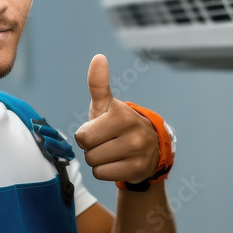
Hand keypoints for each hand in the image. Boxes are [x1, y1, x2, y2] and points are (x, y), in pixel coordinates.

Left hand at [74, 54, 159, 184]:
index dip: (86, 134)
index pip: (83, 136)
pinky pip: (104, 175)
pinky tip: (118, 163)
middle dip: (92, 149)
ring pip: (95, 165)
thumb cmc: (118, 124)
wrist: (148, 147)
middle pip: (88, 152)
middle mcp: (134, 134)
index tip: (99, 129)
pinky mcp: (139, 170)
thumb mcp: (106, 105)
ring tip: (112, 152)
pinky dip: (106, 171)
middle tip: (106, 142)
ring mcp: (138, 153)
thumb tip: (98, 57)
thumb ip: (98, 84)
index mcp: (121, 115)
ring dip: (99, 161)